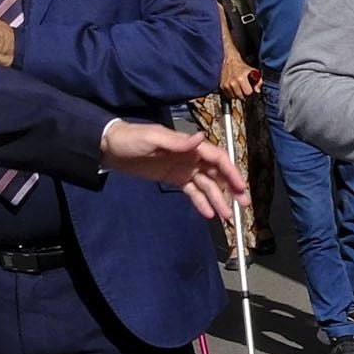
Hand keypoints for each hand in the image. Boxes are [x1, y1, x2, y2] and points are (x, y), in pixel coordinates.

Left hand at [102, 119, 251, 219]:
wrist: (111, 148)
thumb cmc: (131, 139)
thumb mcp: (153, 138)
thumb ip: (178, 142)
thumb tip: (201, 138)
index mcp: (189, 146)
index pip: (217, 159)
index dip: (231, 172)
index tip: (240, 187)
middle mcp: (191, 157)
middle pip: (217, 174)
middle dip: (231, 189)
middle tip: (242, 205)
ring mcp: (184, 169)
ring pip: (207, 186)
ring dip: (218, 199)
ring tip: (227, 216)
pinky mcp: (175, 179)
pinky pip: (192, 192)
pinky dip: (201, 202)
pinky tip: (209, 214)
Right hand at [217, 40, 255, 100]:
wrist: (231, 61)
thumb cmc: (243, 67)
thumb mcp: (254, 72)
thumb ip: (258, 82)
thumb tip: (258, 91)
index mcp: (241, 78)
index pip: (248, 93)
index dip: (251, 92)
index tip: (251, 89)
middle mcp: (232, 82)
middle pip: (241, 97)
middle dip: (245, 94)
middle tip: (246, 89)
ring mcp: (226, 85)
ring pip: (235, 97)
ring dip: (239, 95)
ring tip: (240, 88)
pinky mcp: (222, 86)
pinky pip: (229, 96)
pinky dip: (233, 94)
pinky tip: (235, 88)